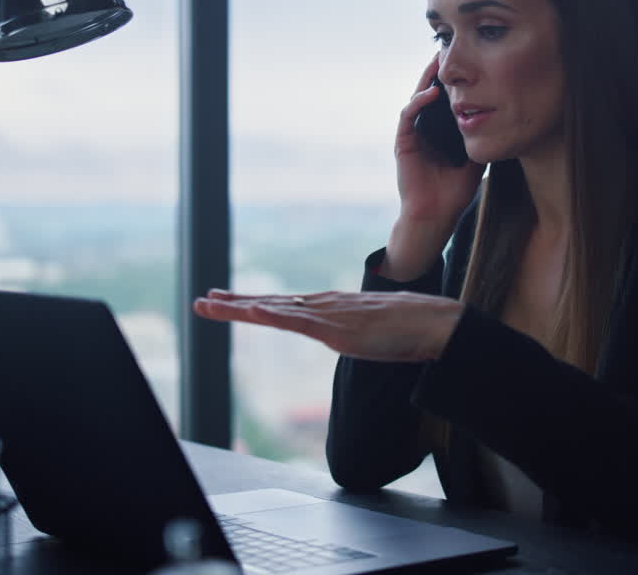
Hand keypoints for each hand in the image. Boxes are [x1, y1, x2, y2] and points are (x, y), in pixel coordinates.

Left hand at [193, 288, 464, 361]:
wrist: (435, 323)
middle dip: (234, 302)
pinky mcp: (336, 328)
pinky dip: (270, 315)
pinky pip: (296, 322)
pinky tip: (250, 311)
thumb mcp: (374, 332)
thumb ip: (357, 333)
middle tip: (202, 300)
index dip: (255, 303)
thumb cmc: (411, 329)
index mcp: (332, 308)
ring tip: (208, 304)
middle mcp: (324, 306)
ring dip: (239, 307)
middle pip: (271, 303)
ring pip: (274, 309)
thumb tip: (355, 338)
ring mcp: (328, 315)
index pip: (285, 305)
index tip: (229, 301)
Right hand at [394, 55, 484, 225]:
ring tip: (437, 61)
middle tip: (448, 49)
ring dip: (426, 79)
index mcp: (440, 132)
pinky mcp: (403, 143)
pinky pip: (408, 116)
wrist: (436, 216)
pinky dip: (418, 102)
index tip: (467, 62)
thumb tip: (504, 123)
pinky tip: (431, 92)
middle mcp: (425, 130)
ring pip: (417, 98)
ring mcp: (413, 135)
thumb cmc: (454, 193)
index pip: (446, 100)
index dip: (454, 82)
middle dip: (437, 72)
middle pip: (429, 93)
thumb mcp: (476, 160)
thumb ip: (483, 141)